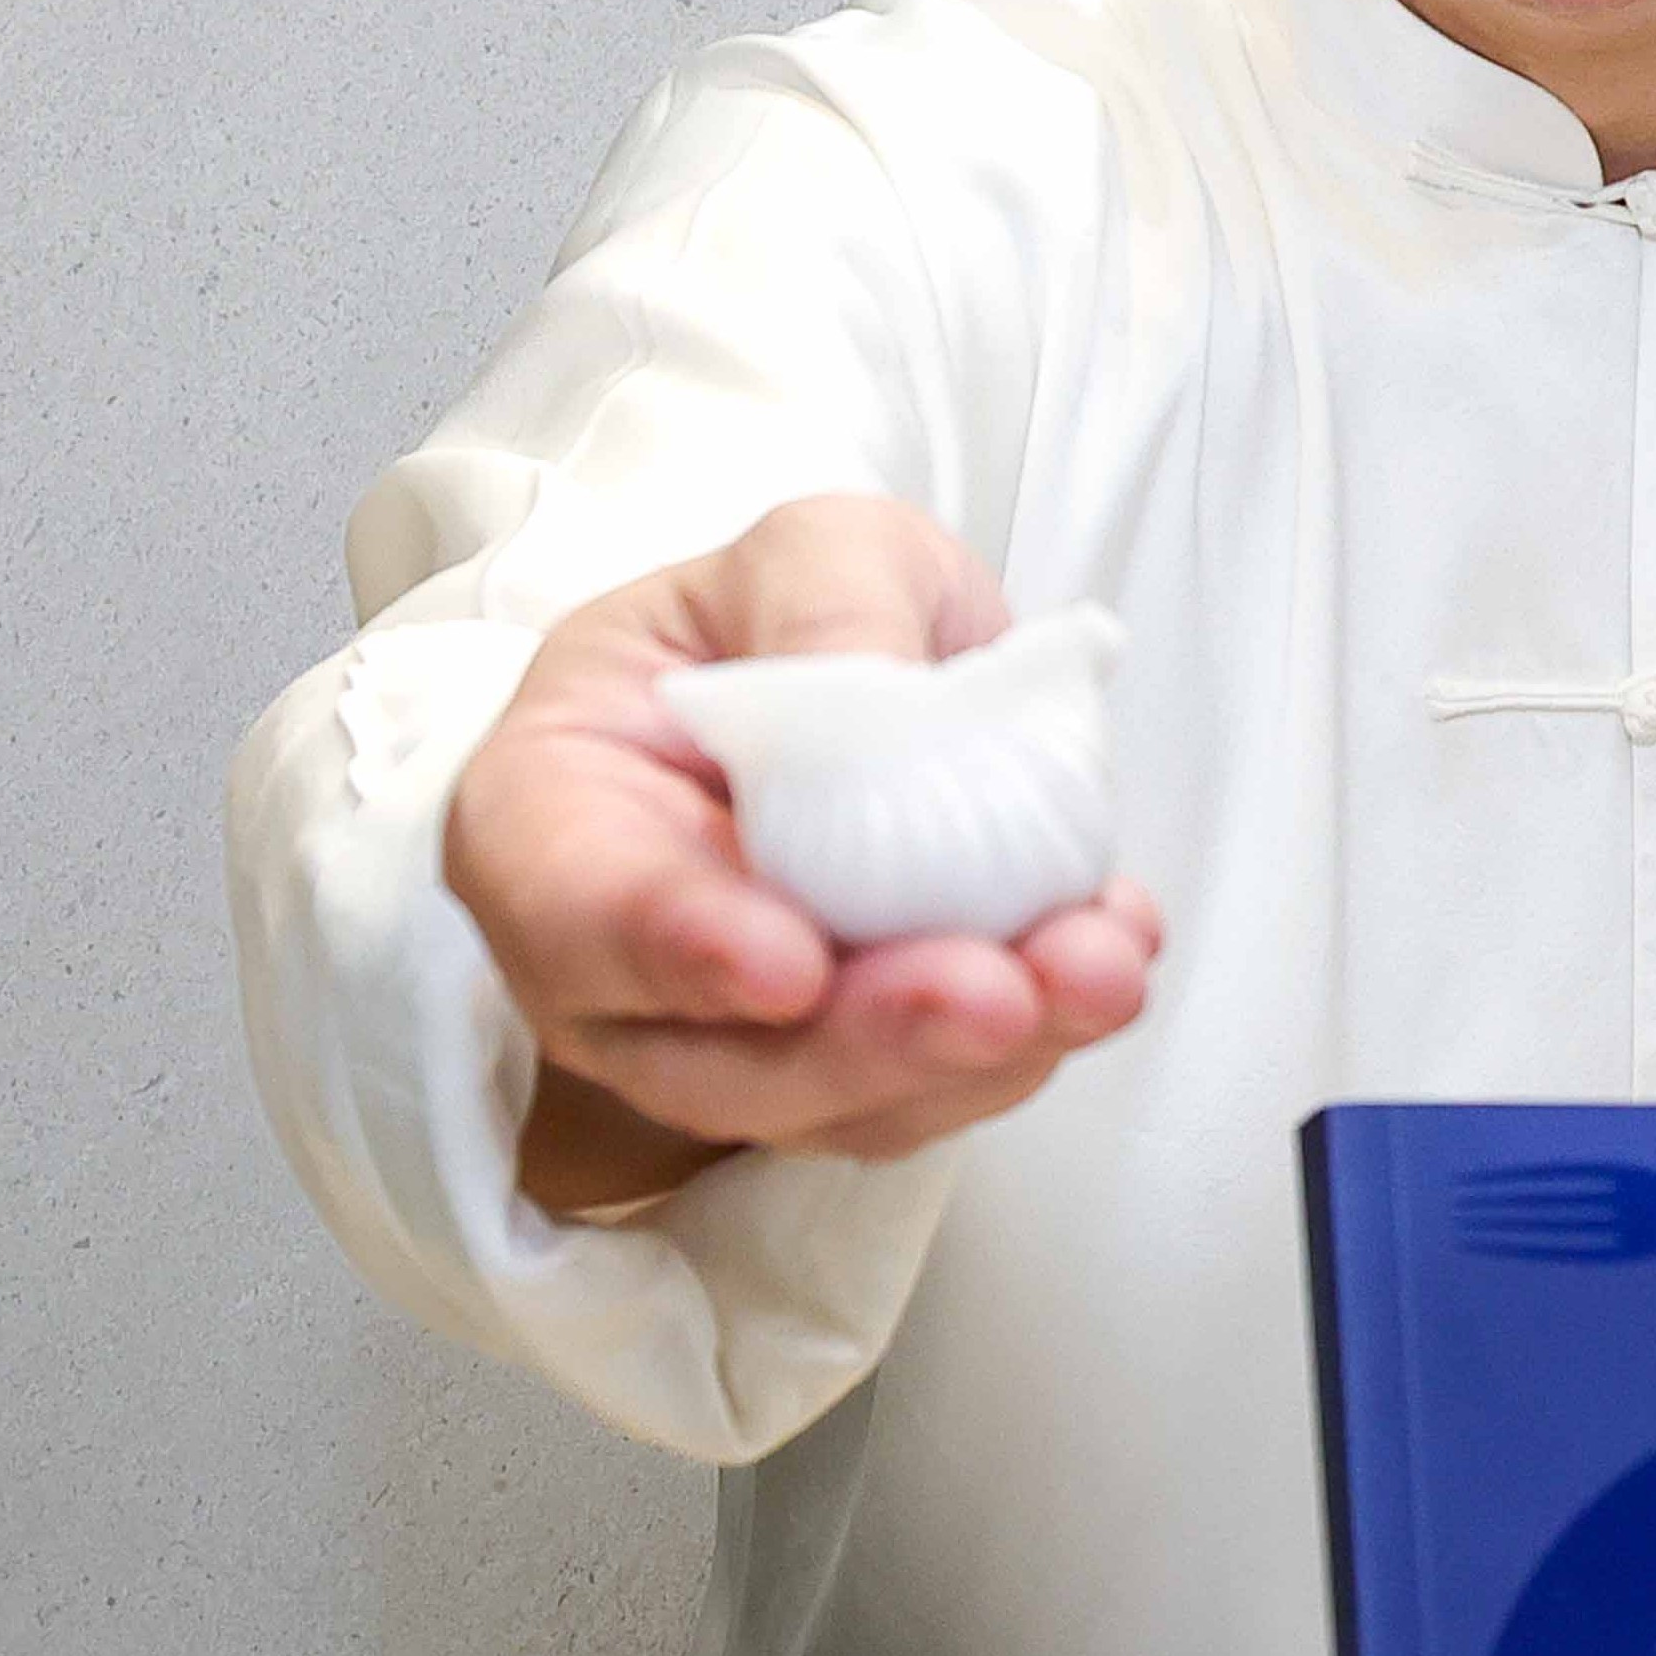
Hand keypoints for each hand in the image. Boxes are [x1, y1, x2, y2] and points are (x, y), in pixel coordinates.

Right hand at [442, 496, 1161, 1203]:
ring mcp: (737, 1045)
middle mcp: (621, 972)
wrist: (860, 684)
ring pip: (844, 1104)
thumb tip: (876, 699)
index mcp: (549, 818)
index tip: (786, 963)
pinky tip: (1106, 957)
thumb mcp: (802, 551)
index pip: (579, 911)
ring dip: (980, 1057)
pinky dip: (1035, 1037)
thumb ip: (824, 605)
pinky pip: (940, 1092)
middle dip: (868, 1042)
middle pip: (719, 1061)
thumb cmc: (783, 621)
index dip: (677, 949)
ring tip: (1093, 970)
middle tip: (991, 995)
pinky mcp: (861, 1077)